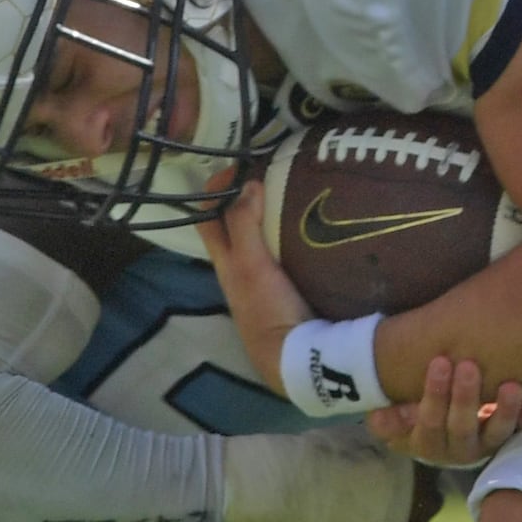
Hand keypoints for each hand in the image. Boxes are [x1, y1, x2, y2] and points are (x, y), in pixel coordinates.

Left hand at [203, 174, 317, 389]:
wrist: (297, 357)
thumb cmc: (268, 310)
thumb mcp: (251, 264)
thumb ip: (245, 225)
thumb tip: (247, 183)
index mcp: (226, 263)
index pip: (208, 218)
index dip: (215, 189)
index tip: (237, 164)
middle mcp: (240, 271)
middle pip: (233, 227)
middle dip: (243, 198)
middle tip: (267, 171)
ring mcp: (265, 282)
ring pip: (259, 240)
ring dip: (269, 216)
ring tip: (293, 191)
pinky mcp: (289, 290)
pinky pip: (285, 253)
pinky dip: (291, 234)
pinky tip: (312, 225)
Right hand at [367, 354, 521, 466]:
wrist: (445, 440)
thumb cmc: (419, 418)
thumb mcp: (399, 424)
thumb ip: (391, 420)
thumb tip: (376, 417)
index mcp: (427, 441)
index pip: (429, 420)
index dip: (433, 394)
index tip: (439, 361)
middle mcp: (457, 448)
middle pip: (460, 425)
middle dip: (464, 396)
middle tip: (468, 365)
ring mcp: (484, 445)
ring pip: (495, 433)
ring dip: (504, 411)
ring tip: (512, 386)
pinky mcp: (506, 440)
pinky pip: (521, 431)